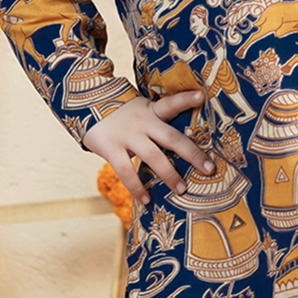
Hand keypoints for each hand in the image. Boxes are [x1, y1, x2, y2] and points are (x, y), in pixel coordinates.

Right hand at [83, 92, 212, 205]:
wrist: (87, 109)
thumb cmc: (124, 116)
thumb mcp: (143, 111)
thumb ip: (160, 123)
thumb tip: (185, 148)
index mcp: (152, 111)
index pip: (171, 103)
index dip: (186, 100)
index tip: (202, 96)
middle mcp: (143, 123)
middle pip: (171, 138)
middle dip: (192, 154)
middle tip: (210, 169)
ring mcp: (127, 136)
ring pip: (153, 157)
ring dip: (169, 175)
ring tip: (182, 190)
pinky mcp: (112, 149)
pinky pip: (127, 171)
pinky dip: (137, 187)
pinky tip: (147, 200)